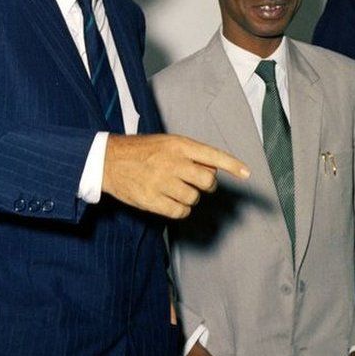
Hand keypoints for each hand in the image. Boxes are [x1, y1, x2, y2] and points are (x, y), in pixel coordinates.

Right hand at [103, 133, 249, 218]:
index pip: (212, 155)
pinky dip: (180, 210)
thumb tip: (213, 172)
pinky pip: (180, 212)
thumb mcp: (168, 143)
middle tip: (194, 182)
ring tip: (174, 189)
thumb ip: (191, 155)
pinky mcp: (152, 199)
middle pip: (207, 181)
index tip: (247, 173)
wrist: (108, 160)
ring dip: (190, 198)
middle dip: (206, 185)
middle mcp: (172, 162)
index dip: (232, 165)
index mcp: (178, 145)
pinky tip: (170, 201)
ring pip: (193, 198)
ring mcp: (162, 181)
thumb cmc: (142, 151)